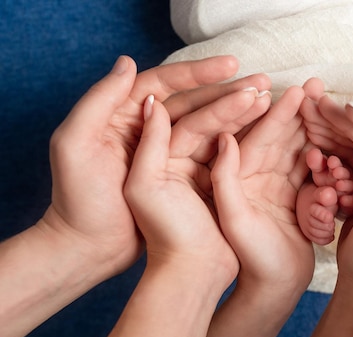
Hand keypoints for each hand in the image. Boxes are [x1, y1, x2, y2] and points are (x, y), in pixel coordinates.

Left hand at [41, 55, 268, 281]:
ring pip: (210, 128)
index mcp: (124, 117)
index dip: (199, 73)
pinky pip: (215, 156)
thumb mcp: (76, 145)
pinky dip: (239, 143)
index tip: (232, 65)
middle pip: (194, 104)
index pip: (166, 85)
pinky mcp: (185, 181)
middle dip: (229, 92)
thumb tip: (130, 63)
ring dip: (240, 114)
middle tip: (262, 83)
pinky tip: (263, 133)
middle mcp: (150, 133)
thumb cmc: (78, 200)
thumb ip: (101, 102)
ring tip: (269, 102)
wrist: (93, 251)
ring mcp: (171, 158)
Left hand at [210, 86, 314, 298]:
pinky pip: (309, 170)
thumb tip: (224, 135)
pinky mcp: (292, 197)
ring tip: (332, 108)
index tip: (297, 91)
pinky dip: (324, 158)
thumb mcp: (231, 219)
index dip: (274, 112)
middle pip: (276, 135)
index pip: (254, 135)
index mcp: (234, 176)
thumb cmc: (246, 259)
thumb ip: (224, 177)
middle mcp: (252, 176)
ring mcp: (274, 185)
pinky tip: (337, 142)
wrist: (269, 290)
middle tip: (317, 86)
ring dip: (313, 129)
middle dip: (296, 111)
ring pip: (296, 148)